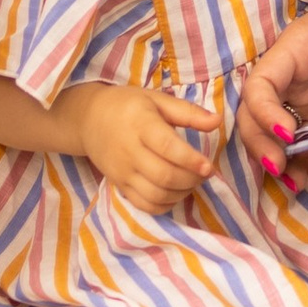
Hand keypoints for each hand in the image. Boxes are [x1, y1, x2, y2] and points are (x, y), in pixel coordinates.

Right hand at [70, 83, 224, 214]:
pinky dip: (165, 205)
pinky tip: (175, 192)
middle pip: (164, 176)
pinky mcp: (119, 186)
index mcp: (141, 124)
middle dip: (191, 180)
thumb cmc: (128, 105)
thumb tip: (218, 121)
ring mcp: (123, 172)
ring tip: (192, 182)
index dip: (190, 160)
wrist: (90, 119)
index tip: (208, 166)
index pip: (167, 147)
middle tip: (205, 173)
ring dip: (181, 193)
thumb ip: (188, 112)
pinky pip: (144, 205)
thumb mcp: (157, 100)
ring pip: (156, 194)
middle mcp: (130, 151)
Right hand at [239, 0, 307, 172]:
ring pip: (277, 134)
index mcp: (295, 49)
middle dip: (262, 145)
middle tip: (284, 170)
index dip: (264, 112)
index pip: (261, 84)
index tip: (288, 134)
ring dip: (285, 160)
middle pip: (256, 115)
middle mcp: (293, 77)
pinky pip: (307, 140)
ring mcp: (306, 96)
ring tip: (303, 184)